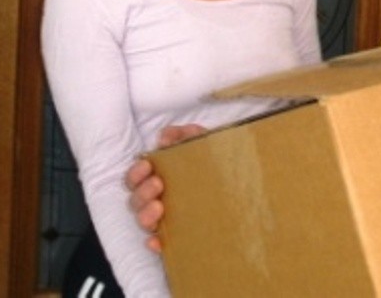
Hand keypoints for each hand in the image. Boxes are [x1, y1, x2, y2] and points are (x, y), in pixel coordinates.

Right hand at [125, 124, 205, 252]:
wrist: (245, 186)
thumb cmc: (217, 164)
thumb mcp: (204, 144)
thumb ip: (187, 135)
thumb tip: (166, 136)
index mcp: (160, 177)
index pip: (135, 179)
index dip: (136, 173)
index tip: (147, 165)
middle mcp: (158, 199)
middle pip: (136, 201)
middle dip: (142, 192)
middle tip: (158, 183)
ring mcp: (168, 219)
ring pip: (144, 222)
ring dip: (145, 215)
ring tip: (160, 206)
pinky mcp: (178, 237)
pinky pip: (160, 245)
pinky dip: (155, 244)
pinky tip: (158, 242)